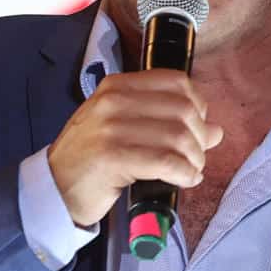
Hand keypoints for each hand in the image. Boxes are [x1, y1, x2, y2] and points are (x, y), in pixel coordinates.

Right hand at [47, 69, 225, 227]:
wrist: (54, 187)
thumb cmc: (88, 159)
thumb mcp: (120, 128)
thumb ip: (163, 122)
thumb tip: (215, 131)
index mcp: (116, 87)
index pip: (176, 82)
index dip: (198, 105)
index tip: (198, 126)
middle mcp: (113, 102)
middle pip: (183, 110)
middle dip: (200, 138)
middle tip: (197, 157)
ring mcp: (111, 129)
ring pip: (178, 137)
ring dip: (194, 159)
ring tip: (190, 171)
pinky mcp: (113, 157)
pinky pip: (166, 161)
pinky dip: (184, 173)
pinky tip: (184, 180)